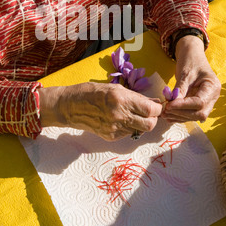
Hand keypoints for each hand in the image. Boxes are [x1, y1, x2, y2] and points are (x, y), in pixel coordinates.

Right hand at [40, 82, 162, 140]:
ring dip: (140, 123)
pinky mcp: (110, 137)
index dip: (157, 108)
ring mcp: (115, 128)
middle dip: (152, 119)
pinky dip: (128, 127)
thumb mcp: (114, 88)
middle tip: (148, 112)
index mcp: (122, 99)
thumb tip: (154, 102)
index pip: (151, 110)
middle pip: (149, 124)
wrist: (69, 106)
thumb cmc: (90, 92)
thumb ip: (135, 97)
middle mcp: (120, 115)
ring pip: (139, 130)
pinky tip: (119, 119)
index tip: (156, 105)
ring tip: (131, 114)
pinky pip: (127, 133)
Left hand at [162, 35, 220, 123]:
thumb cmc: (190, 61)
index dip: (183, 106)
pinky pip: (190, 113)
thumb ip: (180, 89)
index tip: (169, 106)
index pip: (199, 102)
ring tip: (164, 113)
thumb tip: (172, 104)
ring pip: (194, 116)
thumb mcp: (185, 73)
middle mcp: (212, 96)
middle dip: (181, 114)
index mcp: (212, 87)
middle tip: (165, 110)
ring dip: (179, 116)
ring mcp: (207, 101)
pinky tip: (168, 116)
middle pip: (199, 113)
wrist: (192, 55)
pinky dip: (179, 116)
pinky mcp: (199, 104)